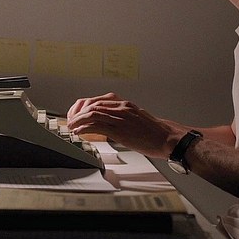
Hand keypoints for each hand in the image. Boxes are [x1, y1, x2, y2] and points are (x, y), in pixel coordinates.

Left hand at [66, 92, 184, 158]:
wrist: (167, 138)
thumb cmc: (154, 132)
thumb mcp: (136, 118)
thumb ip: (122, 117)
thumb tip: (108, 124)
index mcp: (124, 104)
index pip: (97, 100)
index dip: (83, 107)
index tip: (77, 114)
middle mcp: (121, 108)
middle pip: (92, 105)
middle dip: (78, 113)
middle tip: (71, 121)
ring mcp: (120, 118)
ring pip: (92, 113)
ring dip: (78, 121)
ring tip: (72, 127)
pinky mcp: (120, 130)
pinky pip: (97, 125)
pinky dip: (84, 128)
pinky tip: (79, 132)